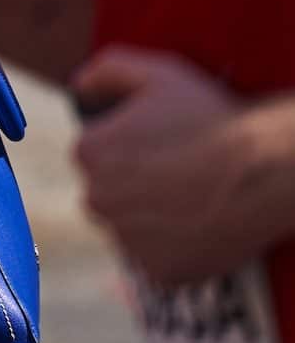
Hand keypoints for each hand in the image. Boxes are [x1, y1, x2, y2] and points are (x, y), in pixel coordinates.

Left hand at [74, 47, 294, 286]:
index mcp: (88, 153)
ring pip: (130, 226)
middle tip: (177, 172)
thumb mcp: (155, 72)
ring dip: (150, 217)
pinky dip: (173, 247)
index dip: (128, 145)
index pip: (93, 152)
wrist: (265, 172)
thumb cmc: (211, 119)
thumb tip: (77, 86)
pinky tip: (197, 224)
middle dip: (133, 183)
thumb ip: (103, 71)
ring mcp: (127, 240)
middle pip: (107, 191)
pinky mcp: (159, 271)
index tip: (160, 143)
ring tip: (190, 198)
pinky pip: (156, 258)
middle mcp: (97, 200)